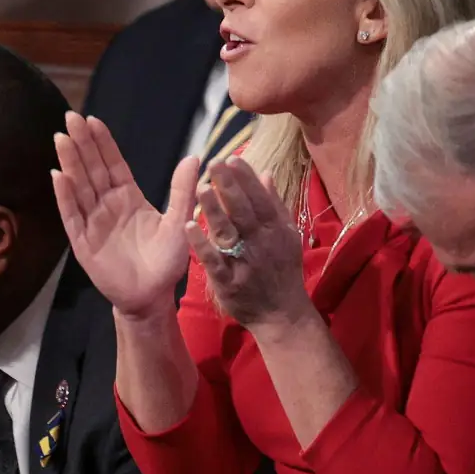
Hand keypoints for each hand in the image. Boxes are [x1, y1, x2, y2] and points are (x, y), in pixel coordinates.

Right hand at [52, 112, 198, 319]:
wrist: (151, 297)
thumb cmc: (166, 262)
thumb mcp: (180, 222)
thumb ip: (182, 191)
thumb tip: (194, 157)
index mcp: (128, 197)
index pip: (112, 163)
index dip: (102, 142)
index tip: (92, 120)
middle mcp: (107, 205)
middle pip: (91, 168)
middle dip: (81, 143)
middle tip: (70, 117)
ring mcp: (93, 222)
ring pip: (79, 186)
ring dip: (70, 163)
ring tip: (61, 138)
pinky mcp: (82, 242)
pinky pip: (72, 215)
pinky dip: (65, 196)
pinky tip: (58, 176)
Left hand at [183, 158, 309, 328]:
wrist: (281, 314)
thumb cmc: (281, 270)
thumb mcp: (286, 236)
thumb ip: (274, 205)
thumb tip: (266, 173)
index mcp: (276, 230)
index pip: (260, 199)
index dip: (246, 179)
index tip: (231, 159)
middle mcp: (262, 244)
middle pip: (244, 212)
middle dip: (230, 187)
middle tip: (214, 163)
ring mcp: (245, 263)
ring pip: (229, 234)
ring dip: (214, 211)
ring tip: (200, 188)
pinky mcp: (229, 283)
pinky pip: (214, 262)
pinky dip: (201, 245)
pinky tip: (188, 227)